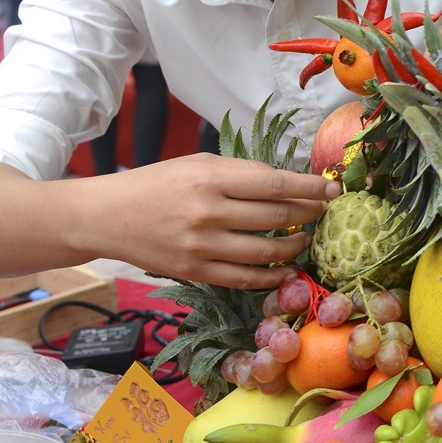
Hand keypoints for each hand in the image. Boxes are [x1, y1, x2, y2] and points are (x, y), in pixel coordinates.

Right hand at [75, 153, 339, 287]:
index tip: (333, 190)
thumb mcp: (199, 163)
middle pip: (278, 217)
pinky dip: (272, 275)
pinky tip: (288, 268)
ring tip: (306, 238)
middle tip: (324, 212)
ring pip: (266, 251)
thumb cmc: (158, 183)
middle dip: (309, 215)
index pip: (276, 183)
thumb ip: (242, 172)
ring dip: (295, 246)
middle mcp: (209, 212)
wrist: (107, 216)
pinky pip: (245, 279)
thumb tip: (289, 182)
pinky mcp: (195, 272)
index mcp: (212, 177)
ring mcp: (202, 246)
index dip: (311, 188)